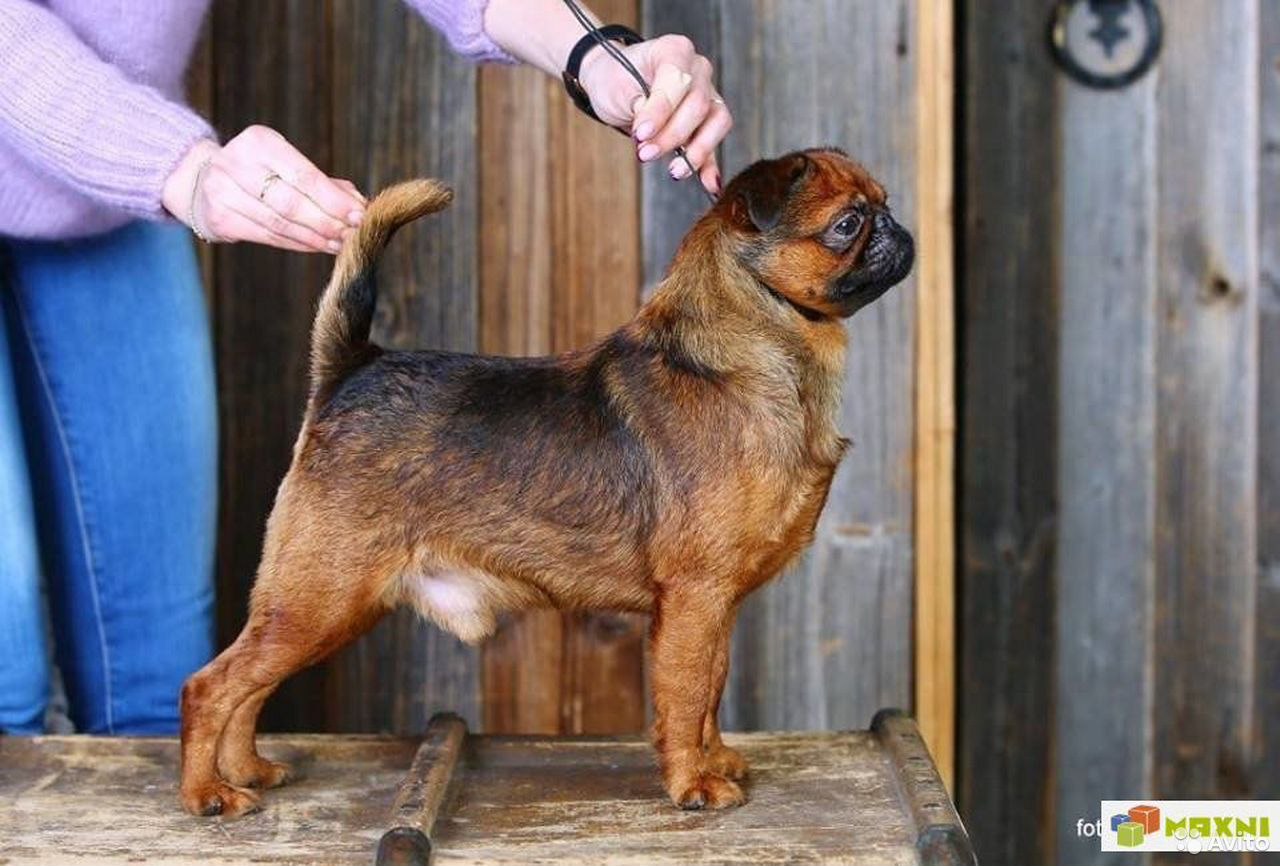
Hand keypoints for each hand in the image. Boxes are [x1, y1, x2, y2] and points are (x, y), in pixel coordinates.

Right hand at [162, 126, 365, 253]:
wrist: (202, 180)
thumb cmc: (259, 171)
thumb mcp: (287, 162)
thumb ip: (323, 182)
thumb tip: (358, 204)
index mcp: (259, 142)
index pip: (304, 176)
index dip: (334, 200)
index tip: (360, 215)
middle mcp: (235, 164)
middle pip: (291, 203)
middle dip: (327, 222)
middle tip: (352, 234)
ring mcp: (222, 193)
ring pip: (280, 224)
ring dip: (316, 238)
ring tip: (340, 243)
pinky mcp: (220, 220)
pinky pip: (268, 237)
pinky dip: (299, 244)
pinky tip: (318, 246)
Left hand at [577, 34, 731, 194]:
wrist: (615, 83)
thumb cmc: (615, 80)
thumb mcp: (618, 89)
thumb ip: (639, 108)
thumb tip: (652, 134)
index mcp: (675, 50)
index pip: (678, 81)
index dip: (661, 111)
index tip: (641, 134)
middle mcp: (697, 69)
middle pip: (698, 105)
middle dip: (671, 136)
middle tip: (644, 154)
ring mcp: (707, 94)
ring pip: (717, 122)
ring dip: (697, 151)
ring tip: (674, 171)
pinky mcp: (706, 121)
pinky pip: (714, 142)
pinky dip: (710, 164)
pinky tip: (710, 184)